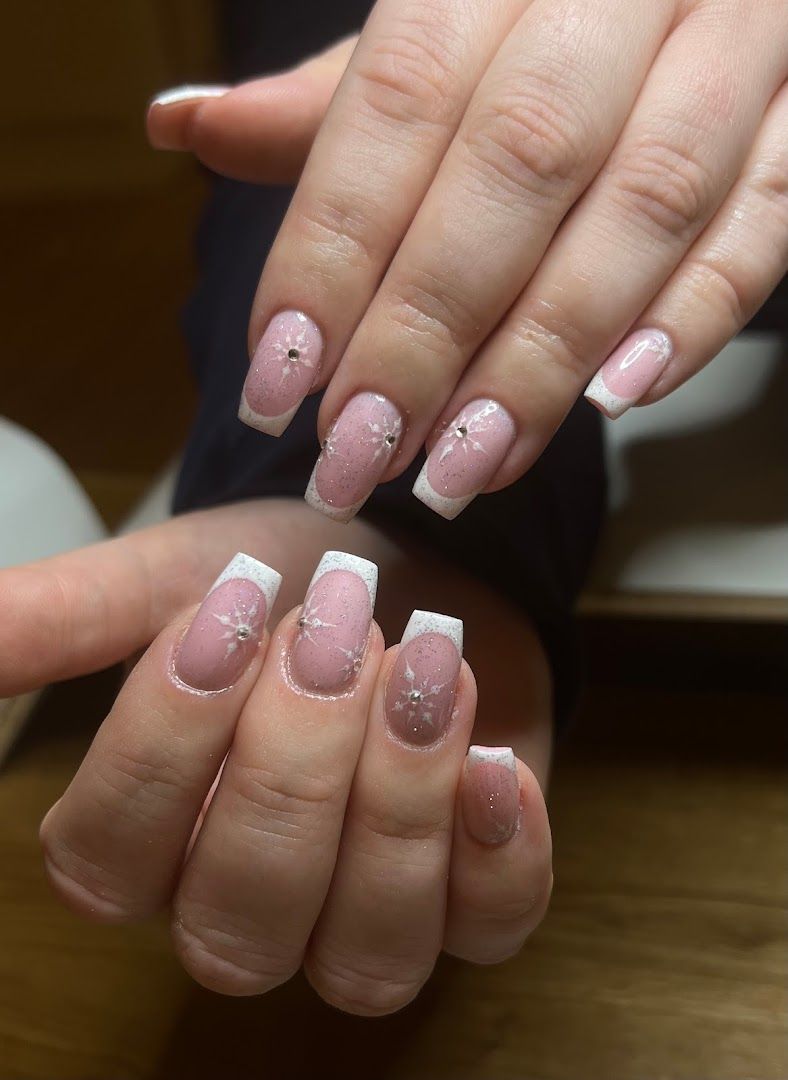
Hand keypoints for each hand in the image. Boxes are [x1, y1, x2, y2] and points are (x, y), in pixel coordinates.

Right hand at [2, 503, 551, 1011]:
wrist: (407, 561)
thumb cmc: (282, 581)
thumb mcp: (172, 578)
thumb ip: (68, 618)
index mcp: (151, 838)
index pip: (110, 860)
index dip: (164, 744)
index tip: (227, 612)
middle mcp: (248, 902)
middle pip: (241, 916)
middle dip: (293, 766)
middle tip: (335, 631)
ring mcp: (365, 915)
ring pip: (365, 955)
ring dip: (398, 802)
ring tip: (425, 667)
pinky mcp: (472, 896)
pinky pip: (493, 930)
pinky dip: (501, 855)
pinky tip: (494, 759)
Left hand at [150, 0, 786, 521]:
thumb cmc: (552, 16)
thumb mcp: (440, 35)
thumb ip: (332, 101)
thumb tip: (180, 123)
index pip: (397, 99)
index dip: (334, 250)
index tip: (280, 382)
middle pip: (517, 160)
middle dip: (428, 329)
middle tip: (361, 454)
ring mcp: (741, 36)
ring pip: (645, 201)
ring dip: (546, 354)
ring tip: (464, 464)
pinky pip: (768, 215)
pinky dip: (696, 313)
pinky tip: (616, 400)